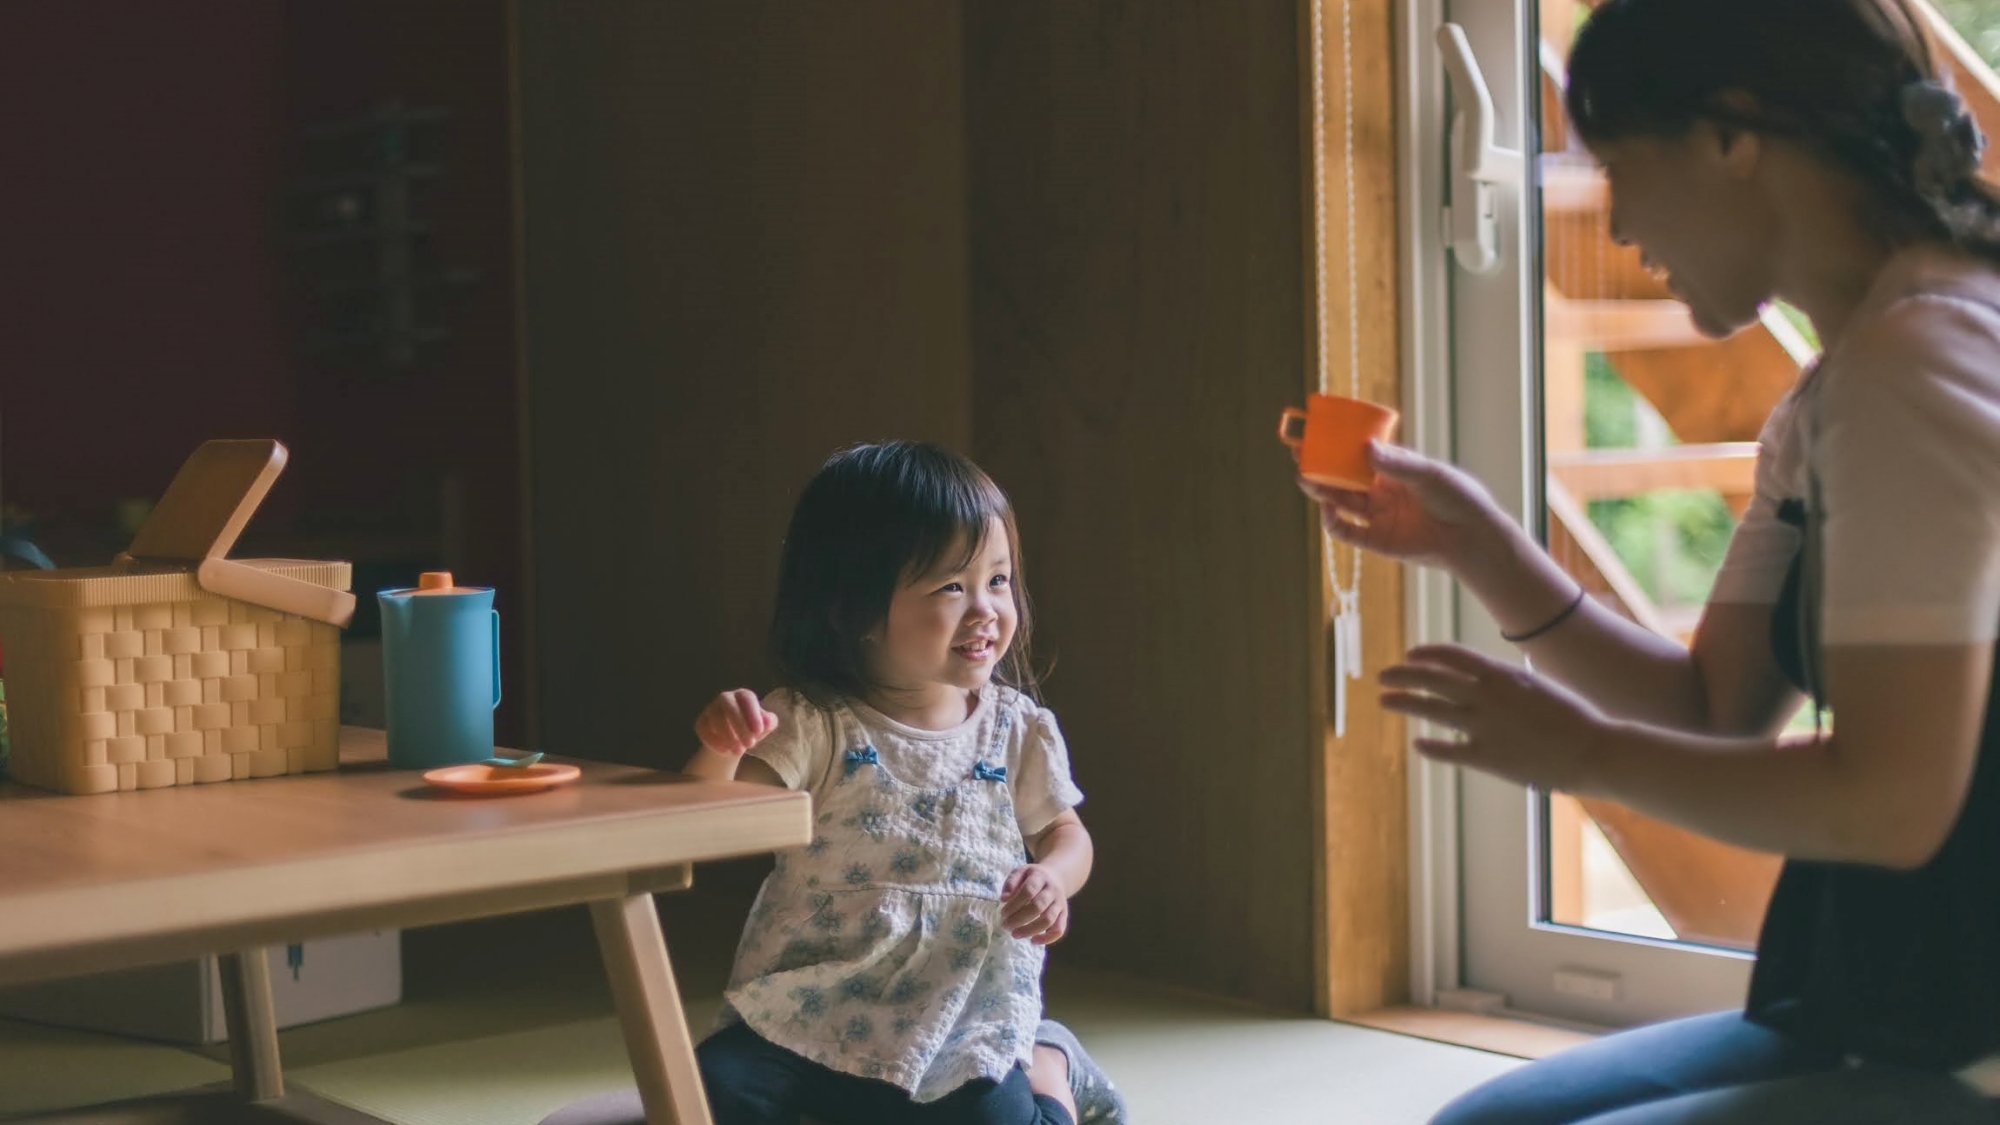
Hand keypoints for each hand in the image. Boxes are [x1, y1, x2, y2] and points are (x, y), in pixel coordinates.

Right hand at [694, 689, 777, 755]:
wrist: (734, 742)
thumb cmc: (752, 730)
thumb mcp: (765, 726)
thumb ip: (769, 721)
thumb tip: (767, 721)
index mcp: (743, 695)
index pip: (747, 699)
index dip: (753, 714)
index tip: (758, 731)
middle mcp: (725, 698)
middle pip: (729, 707)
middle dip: (740, 726)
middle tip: (750, 744)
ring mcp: (711, 709)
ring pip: (715, 718)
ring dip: (728, 736)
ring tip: (739, 751)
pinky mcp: (701, 722)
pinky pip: (704, 730)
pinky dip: (715, 742)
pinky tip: (726, 751)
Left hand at [1001, 864, 1069, 944]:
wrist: (1056, 876)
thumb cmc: (1032, 877)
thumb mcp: (1020, 872)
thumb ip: (1011, 883)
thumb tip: (1003, 899)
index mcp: (1040, 877)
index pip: (1028, 891)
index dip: (1014, 904)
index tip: (1002, 913)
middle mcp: (1052, 890)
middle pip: (1038, 906)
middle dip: (1019, 919)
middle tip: (1005, 925)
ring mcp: (1060, 903)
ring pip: (1048, 920)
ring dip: (1030, 930)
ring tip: (1015, 934)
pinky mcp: (1064, 915)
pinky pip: (1059, 929)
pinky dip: (1047, 938)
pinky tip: (1033, 941)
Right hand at [1298, 442, 1503, 571]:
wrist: (1472, 537)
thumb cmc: (1458, 498)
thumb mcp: (1427, 475)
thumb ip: (1396, 464)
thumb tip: (1365, 447)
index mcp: (1394, 470)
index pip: (1358, 455)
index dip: (1337, 447)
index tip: (1317, 434)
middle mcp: (1382, 492)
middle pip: (1343, 478)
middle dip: (1320, 467)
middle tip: (1299, 454)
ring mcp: (1377, 516)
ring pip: (1340, 501)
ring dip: (1320, 490)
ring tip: (1304, 477)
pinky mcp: (1377, 540)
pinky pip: (1346, 531)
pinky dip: (1333, 521)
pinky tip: (1328, 508)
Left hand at [1380, 645, 1607, 792]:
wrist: (1595, 750)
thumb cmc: (1573, 718)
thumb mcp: (1537, 686)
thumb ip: (1507, 683)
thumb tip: (1486, 678)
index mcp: (1502, 674)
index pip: (1453, 656)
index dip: (1427, 653)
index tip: (1410, 654)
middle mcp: (1488, 696)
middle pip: (1433, 678)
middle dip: (1404, 674)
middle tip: (1382, 676)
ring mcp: (1485, 726)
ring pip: (1431, 709)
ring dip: (1404, 702)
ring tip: (1384, 700)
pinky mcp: (1488, 757)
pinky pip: (1449, 750)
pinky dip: (1430, 746)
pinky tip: (1417, 744)